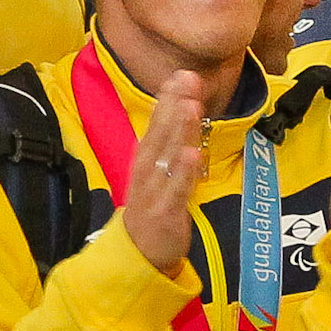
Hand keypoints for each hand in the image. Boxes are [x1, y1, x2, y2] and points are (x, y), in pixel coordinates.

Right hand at [116, 70, 209, 274]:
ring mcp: (154, 191)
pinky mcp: (165, 212)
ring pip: (167, 157)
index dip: (167, 99)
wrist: (138, 256)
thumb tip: (182, 110)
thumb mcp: (159, 173)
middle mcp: (147, 171)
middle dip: (174, 105)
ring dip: (178, 131)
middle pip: (160, 134)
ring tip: (190, 106)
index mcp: (146, 160)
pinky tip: (192, 153)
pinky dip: (183, 172)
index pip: (156, 124)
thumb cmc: (152, 209)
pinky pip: (176, 189)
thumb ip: (170, 145)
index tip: (180, 74)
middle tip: (186, 78)